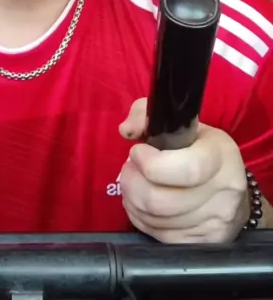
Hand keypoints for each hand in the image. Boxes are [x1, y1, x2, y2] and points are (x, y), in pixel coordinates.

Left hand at [118, 98, 249, 243]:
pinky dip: (141, 219)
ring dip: (133, 201)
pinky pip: (160, 236)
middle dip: (132, 183)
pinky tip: (141, 204)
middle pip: (160, 201)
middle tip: (129, 169)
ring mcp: (216, 222)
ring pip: (156, 221)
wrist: (232, 185)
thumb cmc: (201, 149)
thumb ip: (146, 115)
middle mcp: (224, 192)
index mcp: (220, 156)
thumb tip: (126, 130)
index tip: (138, 152)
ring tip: (133, 184)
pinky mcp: (205, 242)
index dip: (151, 164)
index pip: (185, 170)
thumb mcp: (181, 123)